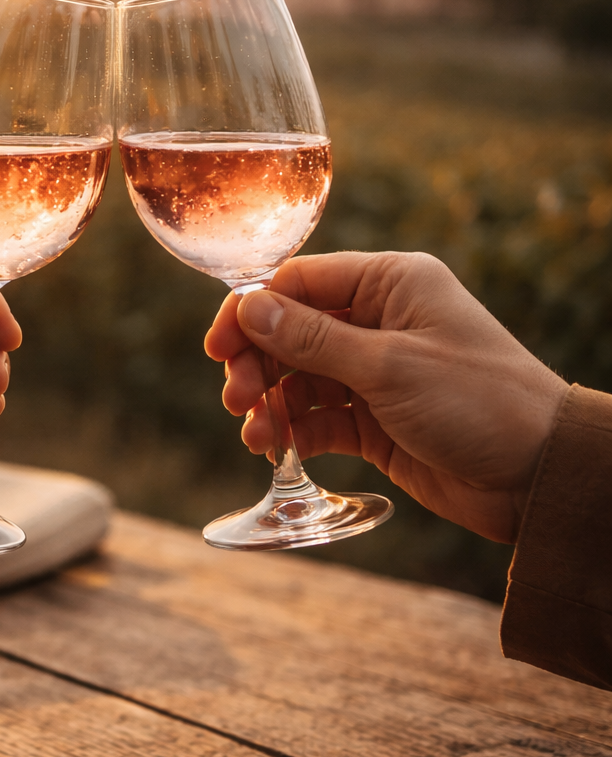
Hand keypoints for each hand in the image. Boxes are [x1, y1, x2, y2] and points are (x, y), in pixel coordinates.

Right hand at [204, 251, 567, 543]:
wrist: (538, 474)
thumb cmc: (479, 402)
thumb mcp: (389, 367)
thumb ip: (313, 339)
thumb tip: (248, 307)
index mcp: (391, 284)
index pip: (300, 282)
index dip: (252, 311)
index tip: (218, 348)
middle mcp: (380, 321)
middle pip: (292, 330)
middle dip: (258, 362)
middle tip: (237, 397)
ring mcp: (377, 372)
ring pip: (300, 378)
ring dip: (271, 402)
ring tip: (255, 433)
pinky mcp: (376, 420)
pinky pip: (319, 417)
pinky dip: (294, 430)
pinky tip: (276, 447)